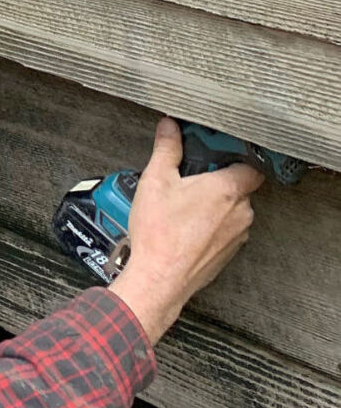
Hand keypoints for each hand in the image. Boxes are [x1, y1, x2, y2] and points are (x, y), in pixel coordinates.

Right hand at [110, 118, 261, 344]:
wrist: (159, 279)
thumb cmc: (160, 233)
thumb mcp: (156, 180)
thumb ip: (167, 149)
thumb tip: (169, 128)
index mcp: (228, 190)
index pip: (251, 165)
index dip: (235, 156)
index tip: (215, 151)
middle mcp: (240, 213)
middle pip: (239, 186)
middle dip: (216, 180)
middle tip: (189, 178)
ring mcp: (237, 236)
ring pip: (232, 210)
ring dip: (213, 204)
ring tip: (182, 205)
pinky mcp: (228, 254)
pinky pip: (225, 230)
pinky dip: (210, 225)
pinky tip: (184, 226)